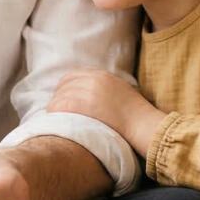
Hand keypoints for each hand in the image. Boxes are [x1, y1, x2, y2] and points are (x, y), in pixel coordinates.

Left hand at [48, 68, 166, 156]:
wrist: (144, 125)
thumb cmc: (136, 116)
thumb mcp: (121, 92)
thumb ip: (104, 89)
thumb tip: (88, 96)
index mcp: (103, 75)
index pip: (73, 76)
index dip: (64, 88)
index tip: (62, 99)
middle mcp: (94, 79)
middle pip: (64, 85)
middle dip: (58, 98)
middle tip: (57, 112)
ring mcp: (89, 91)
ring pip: (60, 96)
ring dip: (56, 108)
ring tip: (56, 119)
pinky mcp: (85, 104)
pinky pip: (61, 106)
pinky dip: (56, 113)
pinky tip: (56, 122)